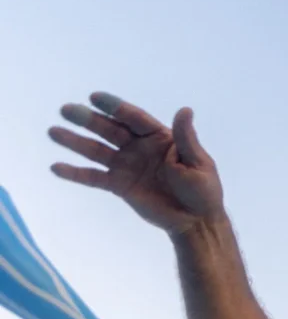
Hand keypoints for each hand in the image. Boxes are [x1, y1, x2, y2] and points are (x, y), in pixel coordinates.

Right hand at [49, 92, 223, 234]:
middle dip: (88, 120)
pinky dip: (76, 173)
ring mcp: (127, 166)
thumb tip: (185, 110)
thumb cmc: (203, 190)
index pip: (134, 118)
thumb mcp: (197, 163)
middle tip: (66, 110)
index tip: (94, 97)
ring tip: (53, 131)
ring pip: (97, 151)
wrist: (195, 221)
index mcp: (160, 138)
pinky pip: (94, 178)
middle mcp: (139, 148)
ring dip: (75, 141)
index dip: (115, 107)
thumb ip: (185, 138)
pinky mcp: (119, 186)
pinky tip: (57, 167)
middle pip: (110, 130)